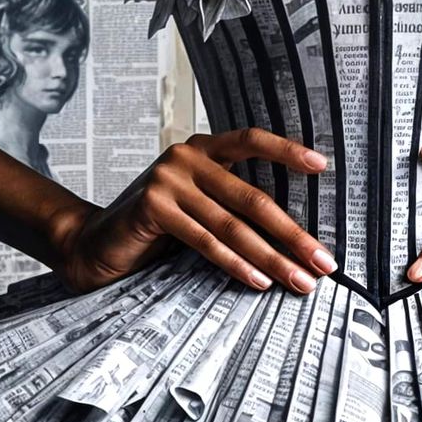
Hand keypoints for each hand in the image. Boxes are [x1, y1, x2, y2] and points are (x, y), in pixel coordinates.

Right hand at [50, 127, 337, 296]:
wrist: (97, 243)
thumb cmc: (158, 226)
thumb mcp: (198, 204)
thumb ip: (231, 202)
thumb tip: (291, 232)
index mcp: (202, 148)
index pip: (251, 140)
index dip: (286, 150)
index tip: (322, 165)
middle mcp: (186, 157)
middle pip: (252, 197)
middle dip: (292, 234)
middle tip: (323, 261)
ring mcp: (168, 180)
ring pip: (232, 224)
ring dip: (271, 257)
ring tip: (299, 280)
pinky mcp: (153, 207)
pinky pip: (205, 240)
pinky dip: (235, 263)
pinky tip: (258, 281)